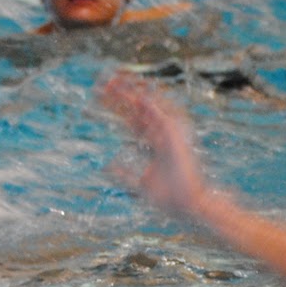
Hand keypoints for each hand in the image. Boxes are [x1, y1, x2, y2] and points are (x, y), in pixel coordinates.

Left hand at [99, 71, 209, 216]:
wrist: (186, 206)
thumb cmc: (167, 198)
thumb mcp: (139, 184)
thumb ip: (124, 174)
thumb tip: (107, 167)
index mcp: (153, 143)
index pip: (132, 120)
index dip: (116, 107)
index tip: (99, 96)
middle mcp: (161, 134)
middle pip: (137, 109)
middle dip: (120, 95)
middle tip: (103, 82)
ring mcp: (168, 134)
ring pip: (147, 108)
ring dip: (132, 93)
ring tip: (116, 80)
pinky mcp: (175, 138)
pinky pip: (161, 116)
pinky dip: (150, 105)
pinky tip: (136, 95)